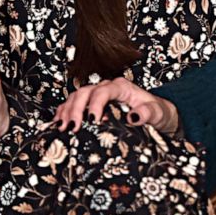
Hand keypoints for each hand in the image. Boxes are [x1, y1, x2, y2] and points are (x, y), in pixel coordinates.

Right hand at [53, 78, 179, 134]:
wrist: (157, 113)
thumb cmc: (157, 111)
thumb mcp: (157, 112)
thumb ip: (147, 113)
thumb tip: (133, 117)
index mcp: (121, 87)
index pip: (103, 91)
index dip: (95, 104)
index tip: (92, 121)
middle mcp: (107, 88)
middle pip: (85, 92)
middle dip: (76, 108)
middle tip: (72, 127)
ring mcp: (98, 95)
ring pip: (76, 96)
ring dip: (67, 110)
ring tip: (62, 127)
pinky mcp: (93, 104)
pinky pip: (74, 104)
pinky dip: (64, 112)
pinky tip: (58, 123)